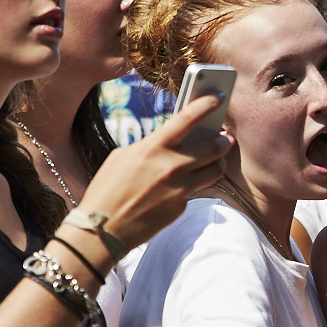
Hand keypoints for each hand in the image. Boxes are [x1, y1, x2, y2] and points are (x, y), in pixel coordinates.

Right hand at [76, 93, 231, 251]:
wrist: (102, 230)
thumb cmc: (107, 190)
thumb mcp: (123, 157)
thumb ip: (150, 146)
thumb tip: (171, 141)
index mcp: (153, 148)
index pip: (188, 118)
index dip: (207, 104)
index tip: (219, 96)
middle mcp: (171, 167)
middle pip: (214, 147)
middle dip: (223, 141)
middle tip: (224, 138)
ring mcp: (179, 189)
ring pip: (215, 170)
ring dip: (218, 163)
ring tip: (215, 160)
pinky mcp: (181, 207)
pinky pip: (196, 191)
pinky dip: (193, 186)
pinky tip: (182, 185)